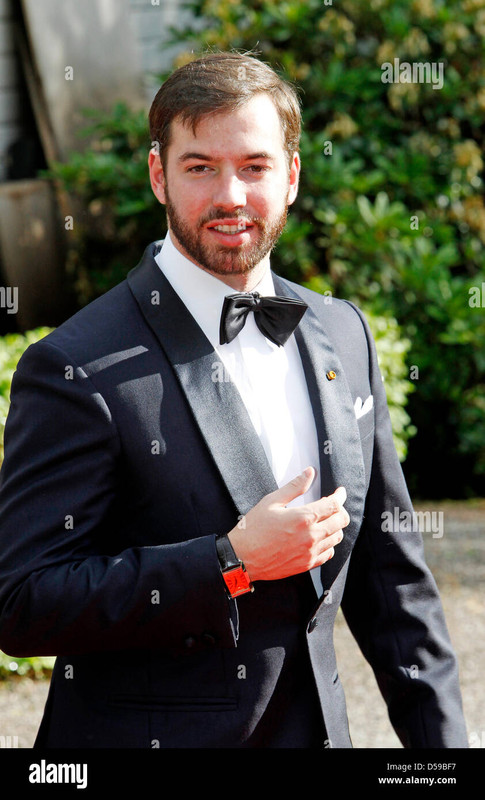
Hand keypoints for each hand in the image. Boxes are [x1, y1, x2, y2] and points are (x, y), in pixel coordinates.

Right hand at [227, 467, 348, 581]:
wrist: (241, 558)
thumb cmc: (252, 530)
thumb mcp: (271, 501)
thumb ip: (294, 487)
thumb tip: (309, 473)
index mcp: (303, 518)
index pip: (334, 504)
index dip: (340, 496)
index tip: (339, 492)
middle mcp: (311, 536)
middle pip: (341, 521)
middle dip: (341, 509)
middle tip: (334, 505)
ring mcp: (310, 552)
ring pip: (337, 537)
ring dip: (336, 526)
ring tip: (326, 520)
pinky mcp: (306, 565)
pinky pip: (328, 554)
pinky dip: (329, 544)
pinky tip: (320, 538)